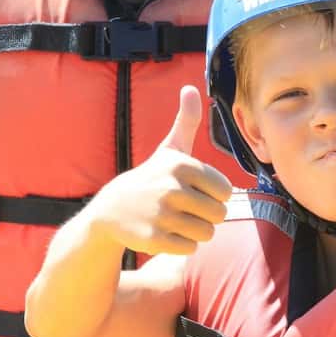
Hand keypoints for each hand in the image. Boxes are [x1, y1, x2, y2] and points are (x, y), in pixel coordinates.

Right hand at [89, 85, 232, 254]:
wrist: (110, 211)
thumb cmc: (151, 178)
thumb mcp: (169, 150)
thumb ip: (186, 121)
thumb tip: (192, 88)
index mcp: (181, 165)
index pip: (225, 191)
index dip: (214, 195)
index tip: (195, 192)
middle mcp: (171, 189)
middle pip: (219, 214)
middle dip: (206, 216)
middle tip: (185, 210)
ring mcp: (162, 216)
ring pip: (207, 233)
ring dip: (196, 231)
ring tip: (176, 221)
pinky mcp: (155, 241)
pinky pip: (191, 248)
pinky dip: (182, 245)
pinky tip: (166, 234)